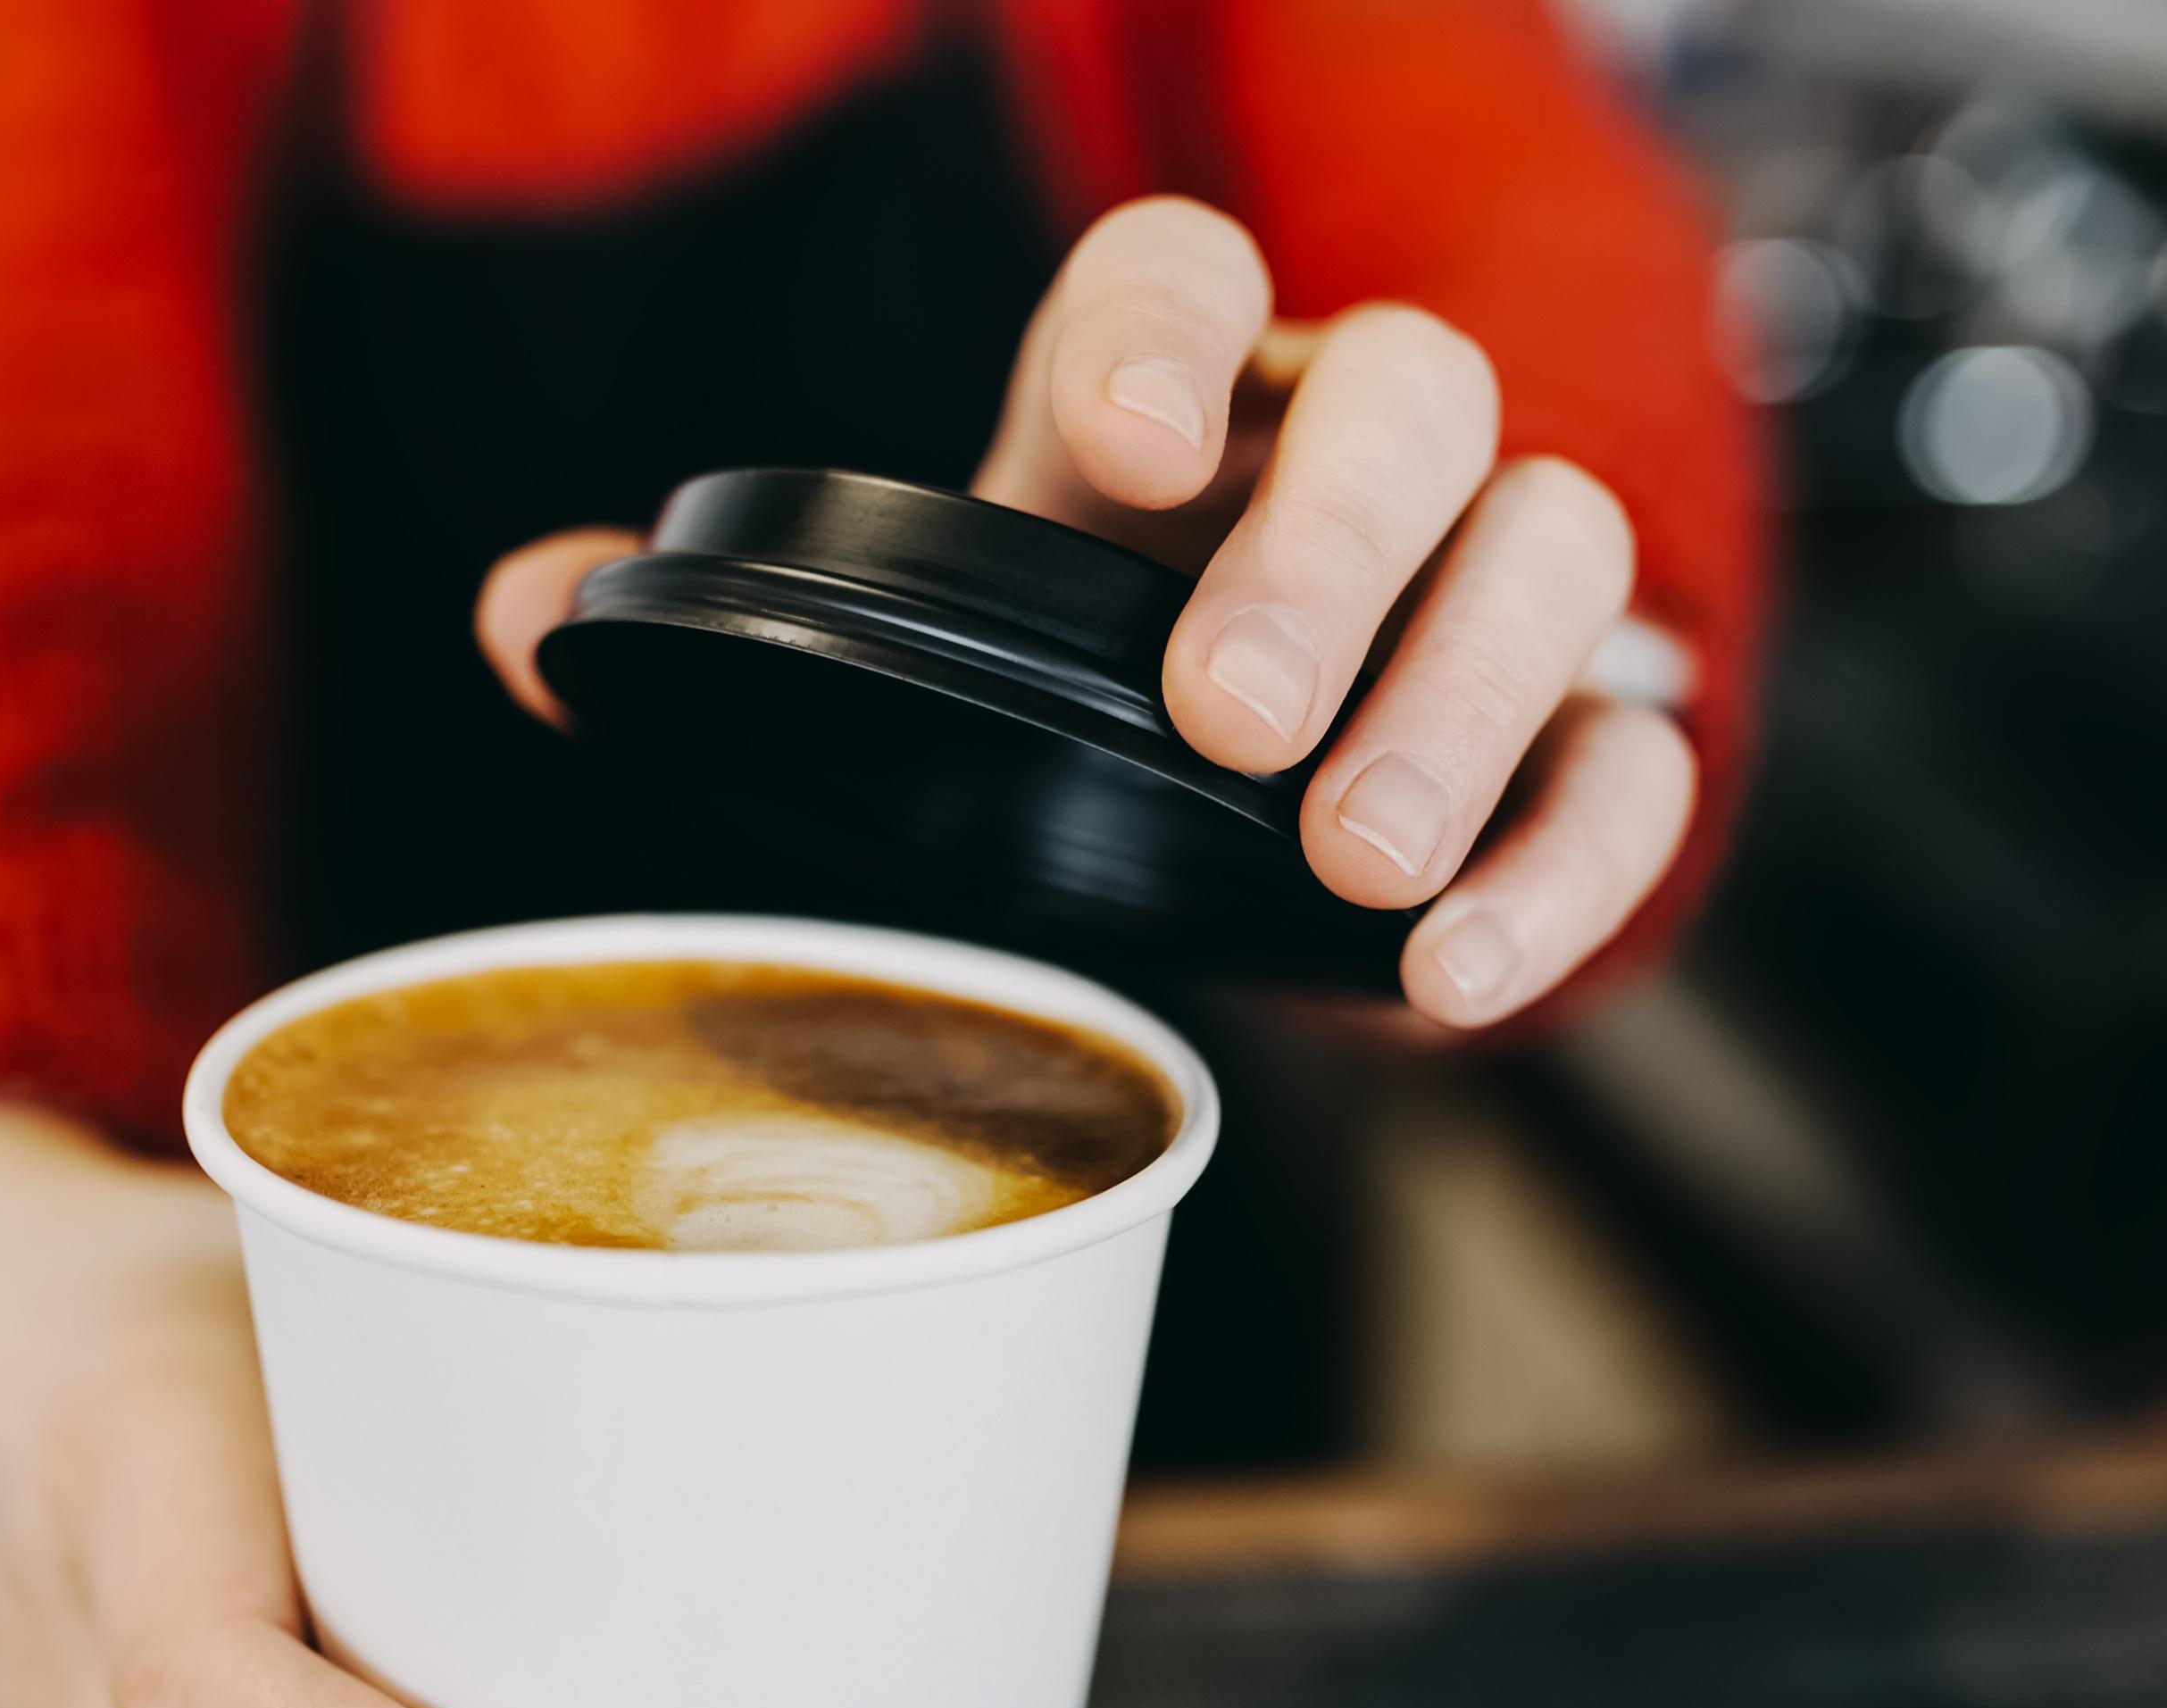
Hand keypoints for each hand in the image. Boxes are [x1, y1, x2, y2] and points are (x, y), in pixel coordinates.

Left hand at [476, 196, 1695, 1030]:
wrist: (1253, 831)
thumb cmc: (1080, 712)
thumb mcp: (919, 665)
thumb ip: (740, 637)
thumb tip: (526, 619)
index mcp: (1171, 409)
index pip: (1184, 278)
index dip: (1159, 328)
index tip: (1110, 444)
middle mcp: (1352, 460)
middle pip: (1415, 396)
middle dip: (1331, 545)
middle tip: (1227, 713)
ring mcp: (1490, 589)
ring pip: (1562, 550)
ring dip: (1469, 697)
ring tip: (1356, 859)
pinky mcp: (1582, 742)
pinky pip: (1639, 764)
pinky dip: (1571, 863)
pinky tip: (1454, 971)